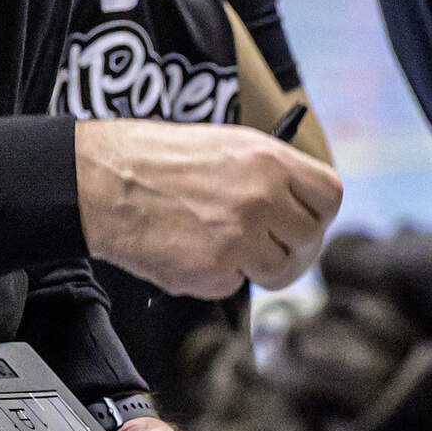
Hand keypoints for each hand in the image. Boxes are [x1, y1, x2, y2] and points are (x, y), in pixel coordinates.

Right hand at [76, 122, 341, 298]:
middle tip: (265, 244)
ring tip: (223, 245)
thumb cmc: (156, 159)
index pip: (330, 196)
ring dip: (257, 266)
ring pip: (280, 270)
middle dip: (291, 246)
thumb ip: (270, 174)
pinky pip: (235, 285)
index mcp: (270, 160)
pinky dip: (218, 277)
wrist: (101, 180)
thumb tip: (299, 207)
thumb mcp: (226, 145)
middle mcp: (262, 199)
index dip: (317, 212)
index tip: (303, 220)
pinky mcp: (213, 270)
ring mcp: (239, 238)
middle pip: (310, 239)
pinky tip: (190, 250)